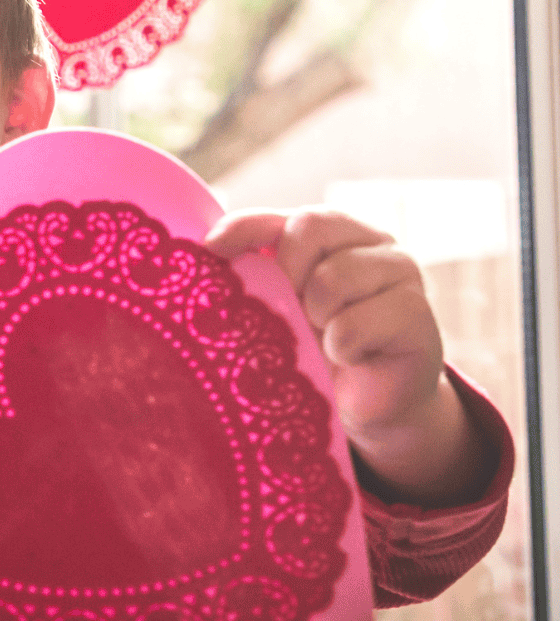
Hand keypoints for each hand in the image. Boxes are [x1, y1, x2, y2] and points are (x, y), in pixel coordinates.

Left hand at [205, 208, 488, 505]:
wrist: (363, 405)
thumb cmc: (313, 348)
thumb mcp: (277, 306)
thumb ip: (253, 272)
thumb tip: (201, 250)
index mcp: (333, 233)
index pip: (284, 215)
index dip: (244, 227)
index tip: (210, 250)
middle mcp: (371, 243)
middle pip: (311, 227)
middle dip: (286, 273)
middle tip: (289, 312)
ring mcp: (402, 274)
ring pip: (333, 276)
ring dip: (313, 316)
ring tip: (320, 338)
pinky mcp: (418, 317)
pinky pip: (354, 326)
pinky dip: (339, 348)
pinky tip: (346, 358)